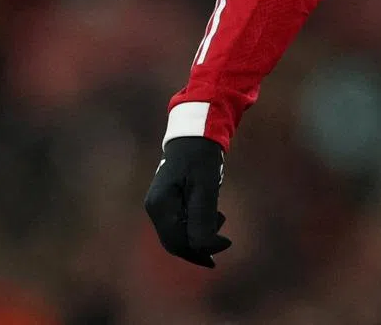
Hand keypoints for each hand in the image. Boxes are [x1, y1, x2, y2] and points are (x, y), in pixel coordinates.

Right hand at [144, 136, 231, 266]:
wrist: (195, 131)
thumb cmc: (201, 156)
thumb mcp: (205, 187)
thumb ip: (203, 219)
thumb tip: (206, 249)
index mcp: (160, 206)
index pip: (176, 242)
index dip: (200, 250)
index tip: (225, 244)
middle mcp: (155, 208)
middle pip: (175, 240)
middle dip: (199, 245)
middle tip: (224, 241)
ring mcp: (160, 204)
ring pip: (179, 231)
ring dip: (199, 233)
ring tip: (220, 219)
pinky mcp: (168, 199)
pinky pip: (181, 221)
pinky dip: (196, 223)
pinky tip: (212, 214)